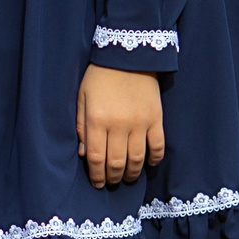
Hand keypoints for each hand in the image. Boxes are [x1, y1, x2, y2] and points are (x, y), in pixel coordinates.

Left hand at [76, 64, 165, 188]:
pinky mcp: (156, 118)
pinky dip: (154, 158)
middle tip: (111, 182)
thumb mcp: (82, 98)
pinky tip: (149, 163)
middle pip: (116, 162)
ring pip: (137, 158)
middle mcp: (118, 125)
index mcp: (97, 120)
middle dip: (113, 177)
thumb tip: (84, 154)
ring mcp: (140, 123)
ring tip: (128, 178)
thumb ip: (81, 126)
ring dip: (132, 173)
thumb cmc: (99, 76)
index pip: (96, 158)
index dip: (96, 175)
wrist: (127, 55)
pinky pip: (158, 145)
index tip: (97, 184)